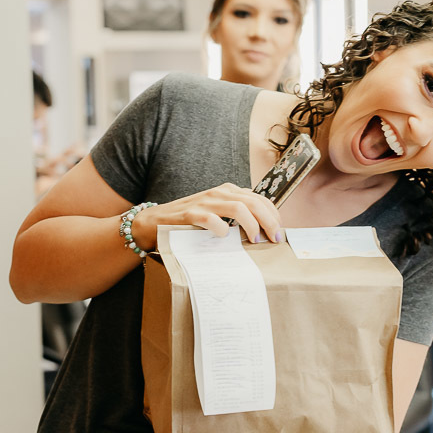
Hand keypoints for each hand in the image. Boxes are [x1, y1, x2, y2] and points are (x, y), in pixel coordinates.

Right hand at [135, 183, 282, 251]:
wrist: (153, 222)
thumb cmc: (189, 222)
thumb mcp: (216, 213)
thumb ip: (235, 216)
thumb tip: (263, 230)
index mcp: (227, 192)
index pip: (259, 198)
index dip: (273, 215)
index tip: (278, 231)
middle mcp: (218, 193)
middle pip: (253, 202)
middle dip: (269, 221)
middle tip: (274, 238)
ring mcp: (204, 202)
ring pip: (238, 208)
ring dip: (252, 225)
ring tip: (255, 240)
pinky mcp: (190, 215)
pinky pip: (212, 219)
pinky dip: (223, 229)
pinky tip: (226, 237)